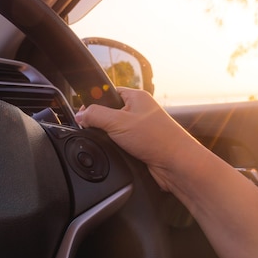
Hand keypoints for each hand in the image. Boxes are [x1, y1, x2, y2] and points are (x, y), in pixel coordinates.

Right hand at [75, 87, 203, 192]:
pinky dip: (117, 148)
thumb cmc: (157, 139)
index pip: (108, 93)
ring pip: (114, 130)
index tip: (83, 113)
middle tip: (98, 130)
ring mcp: (141, 128)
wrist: (177, 165)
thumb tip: (80, 115)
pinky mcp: (141, 145)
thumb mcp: (118, 122)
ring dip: (110, 138)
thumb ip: (95, 116)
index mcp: (136, 97)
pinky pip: (121, 143)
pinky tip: (119, 152)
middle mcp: (139, 111)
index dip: (94, 102)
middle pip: (109, 113)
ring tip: (113, 143)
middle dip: (101, 123)